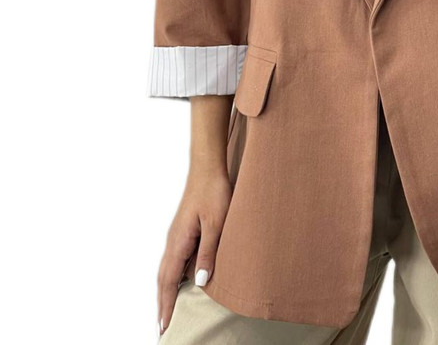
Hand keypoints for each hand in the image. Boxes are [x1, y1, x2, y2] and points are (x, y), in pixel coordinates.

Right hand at [157, 167, 231, 334]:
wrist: (208, 168)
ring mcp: (177, 236)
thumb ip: (208, 252)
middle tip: (164, 327)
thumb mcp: (216, 224)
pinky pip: (176, 260)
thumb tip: (198, 282)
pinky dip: (174, 276)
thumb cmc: (213, 192)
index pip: (168, 281)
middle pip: (164, 279)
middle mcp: (173, 241)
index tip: (164, 326)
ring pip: (168, 270)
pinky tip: (183, 281)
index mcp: (178, 242)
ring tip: (170, 310)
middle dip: (163, 303)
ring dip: (167, 291)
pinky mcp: (184, 230)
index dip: (166, 305)